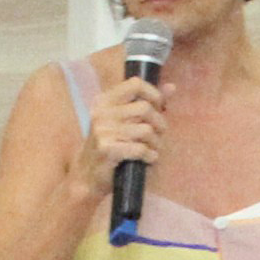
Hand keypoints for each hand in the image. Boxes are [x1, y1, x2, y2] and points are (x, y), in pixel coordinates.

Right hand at [83, 65, 168, 179]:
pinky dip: (150, 155)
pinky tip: (149, 158)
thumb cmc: (110, 145)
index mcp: (104, 101)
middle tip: (159, 134)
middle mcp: (102, 112)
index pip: (136, 84)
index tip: (160, 107)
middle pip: (145, 108)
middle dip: (159, 123)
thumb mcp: (123, 120)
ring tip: (154, 149)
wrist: (87, 175)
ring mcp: (103, 131)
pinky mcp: (107, 150)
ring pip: (146, 130)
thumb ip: (147, 102)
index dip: (154, 94)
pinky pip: (140, 149)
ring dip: (156, 142)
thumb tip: (171, 87)